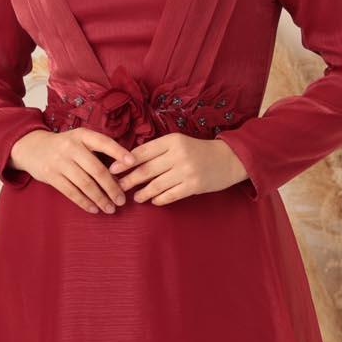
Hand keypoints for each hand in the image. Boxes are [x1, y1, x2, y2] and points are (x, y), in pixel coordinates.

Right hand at [9, 126, 136, 213]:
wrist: (31, 147)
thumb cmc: (64, 146)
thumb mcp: (79, 140)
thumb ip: (97, 151)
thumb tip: (122, 171)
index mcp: (82, 135)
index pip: (104, 142)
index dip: (119, 152)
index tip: (132, 163)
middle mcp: (71, 147)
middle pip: (96, 170)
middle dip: (112, 187)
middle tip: (122, 200)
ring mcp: (59, 162)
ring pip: (85, 184)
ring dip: (100, 198)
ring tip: (110, 208)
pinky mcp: (50, 175)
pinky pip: (71, 192)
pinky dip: (84, 202)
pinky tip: (94, 209)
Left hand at [114, 134, 248, 204]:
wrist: (229, 159)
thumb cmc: (199, 151)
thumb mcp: (179, 143)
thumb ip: (158, 149)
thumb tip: (131, 160)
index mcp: (172, 141)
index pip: (142, 152)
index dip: (124, 162)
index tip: (112, 170)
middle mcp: (178, 155)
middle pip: (146, 170)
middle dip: (128, 180)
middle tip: (117, 187)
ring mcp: (186, 171)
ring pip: (156, 185)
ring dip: (142, 193)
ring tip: (135, 197)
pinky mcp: (193, 186)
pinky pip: (170, 195)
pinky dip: (159, 199)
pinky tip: (153, 201)